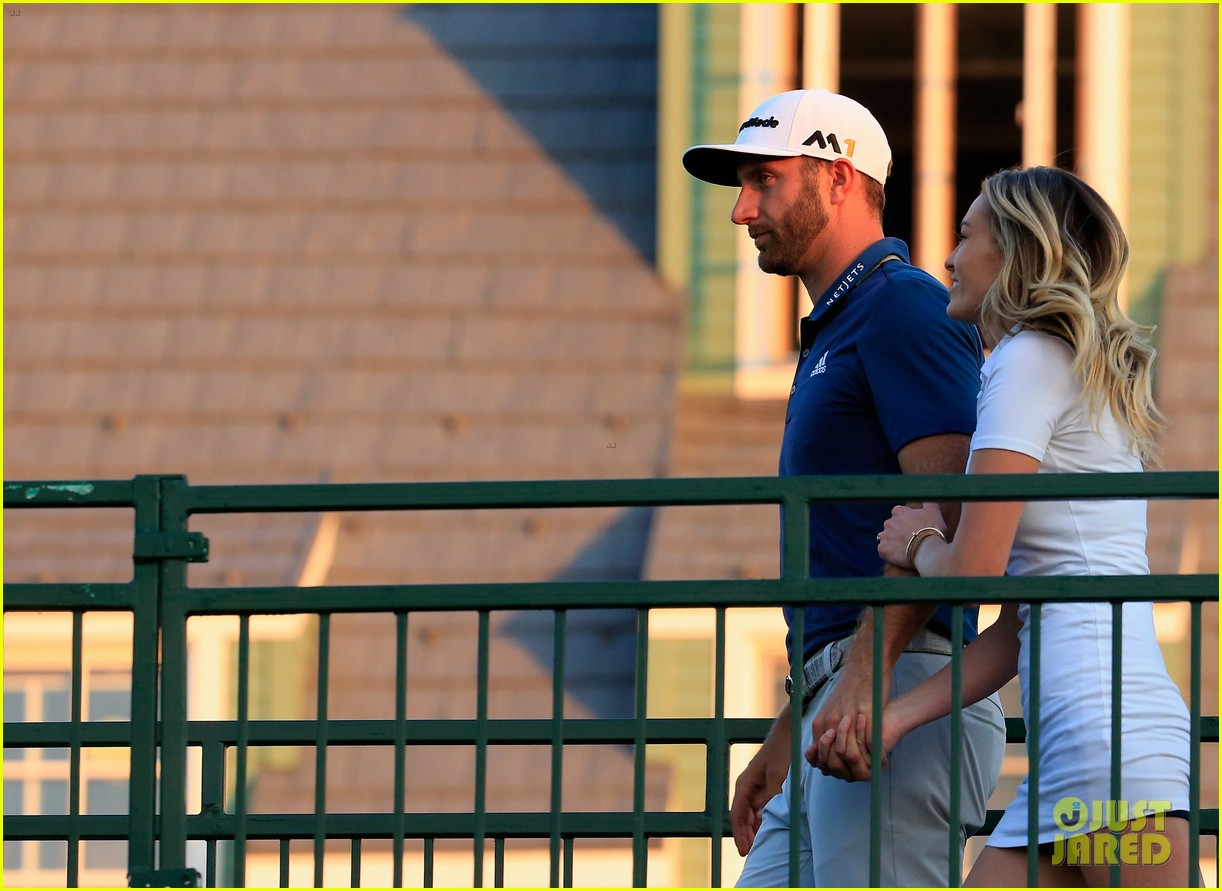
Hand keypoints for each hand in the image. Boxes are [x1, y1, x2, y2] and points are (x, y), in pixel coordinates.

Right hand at [729, 717, 791, 855]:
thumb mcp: (779, 774)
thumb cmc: (782, 752)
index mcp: (744, 784)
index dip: (740, 834)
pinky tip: (768, 831)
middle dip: (746, 836)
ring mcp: (756, 789)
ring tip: (759, 846)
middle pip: (742, 818)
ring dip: (754, 830)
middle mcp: (747, 788)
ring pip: (751, 815)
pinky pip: (761, 809)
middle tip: (753, 853)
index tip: (744, 850)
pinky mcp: (767, 789)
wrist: (789, 733)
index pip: (737, 815)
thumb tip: (764, 817)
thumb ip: (772, 795)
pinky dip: (762, 821)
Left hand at [805, 650, 890, 778]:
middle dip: (848, 771)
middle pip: (835, 759)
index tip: (846, 772)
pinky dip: (877, 756)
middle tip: (861, 773)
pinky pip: (870, 744)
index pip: (821, 757)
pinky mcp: (867, 716)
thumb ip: (827, 728)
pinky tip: (882, 759)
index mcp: (821, 721)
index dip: (834, 768)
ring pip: (852, 755)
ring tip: (873, 768)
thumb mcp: (832, 708)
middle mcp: (831, 722)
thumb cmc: (850, 689)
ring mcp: (848, 720)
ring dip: (864, 766)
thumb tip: (823, 750)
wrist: (864, 666)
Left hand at [877, 502, 946, 568]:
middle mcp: (888, 522)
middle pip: (892, 526)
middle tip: (910, 539)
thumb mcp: (934, 511)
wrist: (927, 550)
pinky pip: (883, 550)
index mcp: (899, 511)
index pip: (899, 513)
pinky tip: (899, 555)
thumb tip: (926, 498)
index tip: (913, 527)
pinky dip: (890, 552)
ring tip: (905, 548)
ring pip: (886, 537)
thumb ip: (928, 502)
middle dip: (899, 531)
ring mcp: (884, 536)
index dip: (907, 520)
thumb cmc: (932, 530)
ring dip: (893, 541)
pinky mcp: (882, 549)